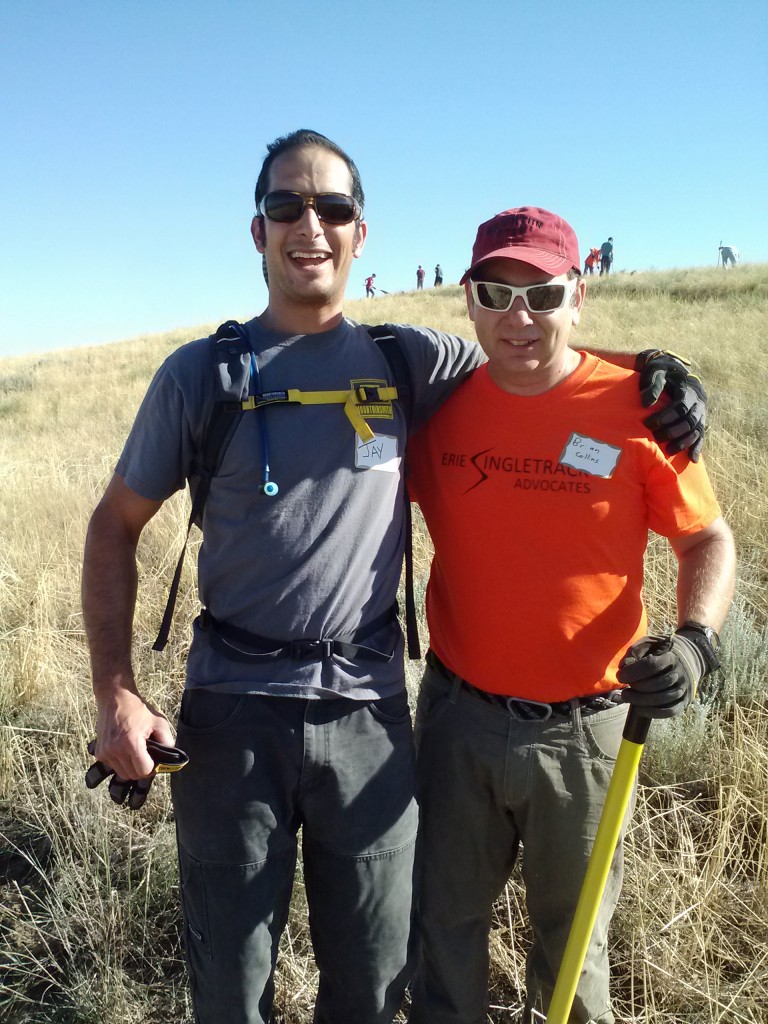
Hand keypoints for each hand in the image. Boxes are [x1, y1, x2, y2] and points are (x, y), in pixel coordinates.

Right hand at [88, 690, 176, 807]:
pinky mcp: (99, 752)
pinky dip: (121, 763)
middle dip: (143, 769)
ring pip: (122, 773)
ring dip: (131, 768)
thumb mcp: (159, 721)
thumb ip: (167, 741)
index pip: (144, 771)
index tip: (155, 761)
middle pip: (132, 775)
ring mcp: (105, 752)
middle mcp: (115, 750)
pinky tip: (126, 750)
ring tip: (137, 753)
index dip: (153, 769)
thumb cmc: (139, 709)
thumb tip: (169, 759)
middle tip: (148, 757)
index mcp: (131, 742)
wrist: (115, 697)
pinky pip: (113, 766)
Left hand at [617, 632, 706, 718]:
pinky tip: (640, 709)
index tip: (620, 676)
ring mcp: (684, 688)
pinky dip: (653, 713)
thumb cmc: (664, 650)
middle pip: (655, 684)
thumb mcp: (650, 643)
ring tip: (628, 697)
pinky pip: (670, 711)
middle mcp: (680, 673)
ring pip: (662, 699)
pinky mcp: (686, 700)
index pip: (651, 666)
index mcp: (671, 657)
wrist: (692, 657)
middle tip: (624, 690)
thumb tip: (623, 667)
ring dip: (641, 701)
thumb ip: (635, 652)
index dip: (632, 672)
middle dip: (635, 689)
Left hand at [634, 350, 706, 461]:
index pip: (680, 407)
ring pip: (696, 430)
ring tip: (669, 450)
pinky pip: (701, 434)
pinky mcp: (701, 420)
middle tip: (655, 437)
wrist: (675, 370)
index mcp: (688, 389)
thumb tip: (646, 404)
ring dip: (683, 442)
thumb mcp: (656, 371)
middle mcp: (698, 401)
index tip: (647, 424)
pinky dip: (697, 446)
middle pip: (689, 421)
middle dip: (672, 431)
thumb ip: (652, 385)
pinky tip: (692, 458)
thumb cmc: (662, 371)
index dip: (664, 417)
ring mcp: (701, 411)